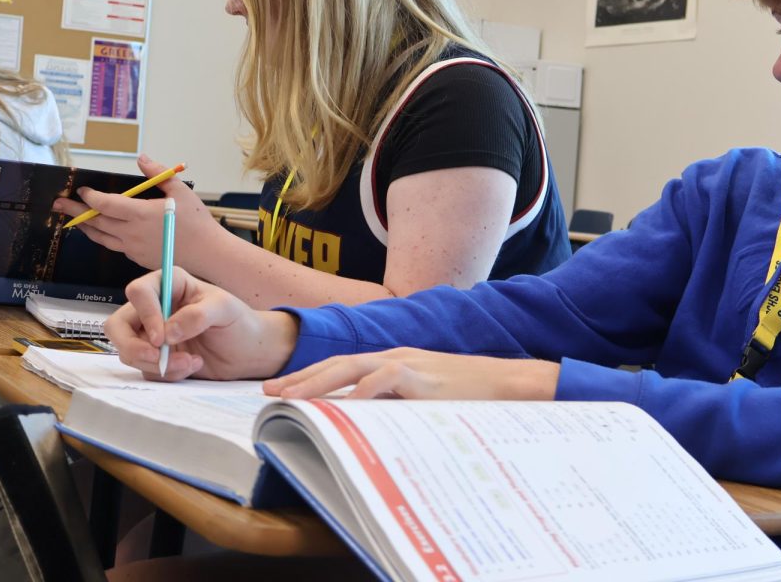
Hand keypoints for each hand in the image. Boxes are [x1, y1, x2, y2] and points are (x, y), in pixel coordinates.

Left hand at [52, 155, 225, 270]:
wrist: (208, 254)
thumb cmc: (197, 222)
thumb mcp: (180, 191)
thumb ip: (157, 174)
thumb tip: (141, 158)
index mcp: (140, 214)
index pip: (105, 204)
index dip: (90, 197)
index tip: (82, 190)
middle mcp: (131, 233)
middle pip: (95, 221)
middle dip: (74, 211)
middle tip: (57, 204)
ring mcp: (132, 248)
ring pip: (101, 237)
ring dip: (85, 227)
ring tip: (73, 220)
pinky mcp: (137, 258)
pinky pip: (115, 246)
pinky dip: (104, 237)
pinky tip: (102, 232)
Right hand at [107, 267, 297, 380]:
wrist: (249, 352)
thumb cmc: (239, 322)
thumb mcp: (225, 310)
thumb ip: (198, 316)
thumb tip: (167, 332)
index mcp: (169, 284)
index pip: (139, 292)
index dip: (145, 314)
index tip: (162, 338)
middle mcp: (154, 308)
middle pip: (118, 325)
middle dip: (133, 347)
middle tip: (158, 360)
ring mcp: (151, 335)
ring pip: (129, 352)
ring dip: (157, 364)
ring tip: (191, 363)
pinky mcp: (156, 358)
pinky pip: (146, 369)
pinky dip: (167, 374)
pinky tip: (193, 366)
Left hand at [262, 348, 560, 399]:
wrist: (509, 384)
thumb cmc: (471, 396)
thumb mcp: (426, 398)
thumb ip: (398, 403)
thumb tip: (366, 424)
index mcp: (396, 359)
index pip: (344, 364)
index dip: (311, 375)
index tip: (283, 389)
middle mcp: (397, 356)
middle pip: (338, 362)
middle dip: (302, 377)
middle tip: (270, 393)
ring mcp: (410, 364)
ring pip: (352, 367)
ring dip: (319, 382)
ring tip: (292, 399)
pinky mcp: (423, 378)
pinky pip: (384, 381)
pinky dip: (361, 392)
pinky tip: (342, 406)